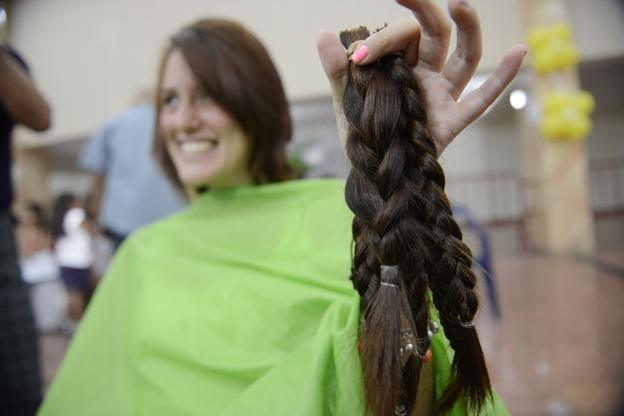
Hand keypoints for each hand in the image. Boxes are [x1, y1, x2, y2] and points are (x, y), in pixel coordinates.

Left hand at [317, 0, 526, 154]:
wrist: (375, 171)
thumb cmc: (365, 133)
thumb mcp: (347, 100)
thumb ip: (338, 69)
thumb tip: (323, 33)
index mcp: (402, 64)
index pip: (401, 36)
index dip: (380, 41)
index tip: (357, 56)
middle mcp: (427, 73)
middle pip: (435, 32)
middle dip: (422, 9)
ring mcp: (444, 94)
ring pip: (464, 55)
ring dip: (467, 28)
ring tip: (461, 2)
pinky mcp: (454, 120)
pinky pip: (483, 98)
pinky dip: (503, 77)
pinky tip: (520, 51)